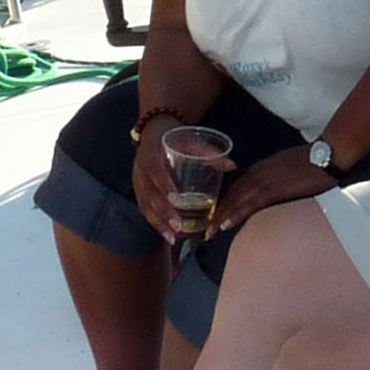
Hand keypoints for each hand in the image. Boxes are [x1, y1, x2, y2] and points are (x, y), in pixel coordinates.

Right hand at [133, 122, 206, 240]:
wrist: (153, 132)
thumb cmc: (175, 137)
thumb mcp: (190, 139)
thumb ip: (209, 152)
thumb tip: (232, 165)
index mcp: (151, 153)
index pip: (155, 171)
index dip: (165, 186)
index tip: (177, 200)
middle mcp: (140, 169)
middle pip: (150, 193)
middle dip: (163, 211)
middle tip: (178, 225)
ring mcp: (138, 181)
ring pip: (146, 205)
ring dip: (158, 222)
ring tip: (173, 237)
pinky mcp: (139, 191)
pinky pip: (145, 209)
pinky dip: (156, 223)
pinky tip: (167, 236)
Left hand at [218, 143, 336, 226]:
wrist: (325, 156)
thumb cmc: (311, 163)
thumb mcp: (284, 169)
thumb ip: (272, 181)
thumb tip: (269, 195)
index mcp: (258, 170)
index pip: (235, 190)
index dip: (223, 205)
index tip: (214, 218)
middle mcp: (256, 174)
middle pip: (230, 196)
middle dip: (216, 214)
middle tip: (205, 231)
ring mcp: (263, 181)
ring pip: (235, 201)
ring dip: (220, 217)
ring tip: (209, 232)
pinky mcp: (272, 190)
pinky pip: (249, 204)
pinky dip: (235, 214)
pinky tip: (225, 224)